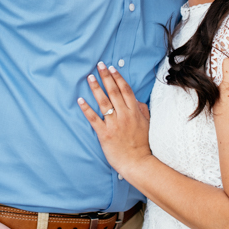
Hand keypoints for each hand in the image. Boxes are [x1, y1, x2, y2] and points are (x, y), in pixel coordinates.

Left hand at [78, 62, 151, 178]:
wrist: (138, 163)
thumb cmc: (143, 145)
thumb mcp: (147, 124)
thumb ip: (142, 110)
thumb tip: (136, 100)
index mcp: (134, 112)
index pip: (126, 90)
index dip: (118, 78)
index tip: (112, 68)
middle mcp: (124, 115)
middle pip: (114, 92)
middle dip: (106, 77)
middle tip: (99, 65)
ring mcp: (114, 124)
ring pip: (104, 102)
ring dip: (96, 88)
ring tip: (90, 77)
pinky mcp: (104, 134)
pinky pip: (94, 118)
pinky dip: (86, 109)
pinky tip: (80, 100)